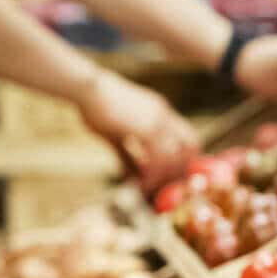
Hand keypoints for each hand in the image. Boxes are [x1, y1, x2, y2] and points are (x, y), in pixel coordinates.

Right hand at [76, 70, 197, 191]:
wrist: (87, 87)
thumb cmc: (96, 108)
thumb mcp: (115, 134)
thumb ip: (127, 155)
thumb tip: (134, 176)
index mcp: (162, 113)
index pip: (188, 138)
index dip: (184, 159)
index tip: (172, 176)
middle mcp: (165, 116)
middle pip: (189, 147)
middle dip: (179, 169)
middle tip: (164, 187)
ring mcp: (158, 122)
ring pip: (174, 157)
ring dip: (163, 177)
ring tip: (149, 190)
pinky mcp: (146, 129)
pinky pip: (157, 158)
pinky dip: (151, 176)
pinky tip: (140, 185)